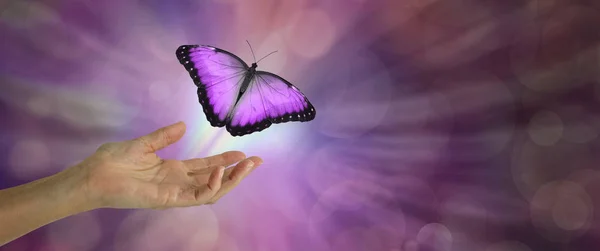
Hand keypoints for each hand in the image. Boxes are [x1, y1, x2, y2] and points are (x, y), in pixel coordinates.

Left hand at [68, 121, 262, 208]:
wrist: (94, 174)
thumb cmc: (113, 160)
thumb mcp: (143, 144)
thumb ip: (164, 136)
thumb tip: (184, 126)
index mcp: (174, 170)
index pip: (207, 166)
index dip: (226, 160)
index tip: (244, 152)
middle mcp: (178, 183)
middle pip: (216, 179)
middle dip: (238, 172)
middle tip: (257, 161)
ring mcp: (175, 193)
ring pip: (213, 191)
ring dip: (232, 180)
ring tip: (247, 165)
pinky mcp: (169, 200)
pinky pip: (198, 196)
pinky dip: (212, 185)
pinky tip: (220, 170)